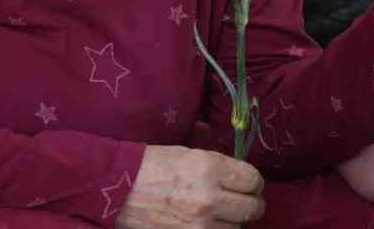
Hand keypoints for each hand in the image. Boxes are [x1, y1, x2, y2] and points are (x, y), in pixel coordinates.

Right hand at [116, 146, 264, 227]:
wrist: (119, 189)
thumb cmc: (152, 165)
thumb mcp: (188, 152)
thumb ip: (218, 162)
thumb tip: (241, 168)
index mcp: (210, 168)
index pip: (253, 180)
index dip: (254, 182)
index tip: (249, 183)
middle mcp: (209, 198)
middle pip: (252, 208)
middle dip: (252, 204)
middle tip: (246, 201)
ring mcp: (199, 224)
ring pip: (237, 228)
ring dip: (234, 221)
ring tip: (222, 213)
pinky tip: (210, 223)